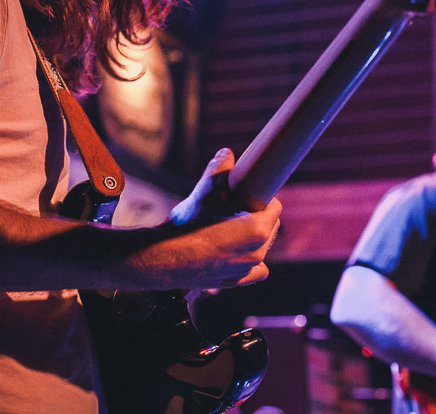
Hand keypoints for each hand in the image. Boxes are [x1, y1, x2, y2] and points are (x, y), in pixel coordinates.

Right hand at [149, 148, 280, 288]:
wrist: (160, 258)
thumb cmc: (184, 227)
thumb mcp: (203, 193)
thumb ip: (218, 171)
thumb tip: (226, 153)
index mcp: (257, 230)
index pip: (275, 207)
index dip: (261, 197)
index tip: (248, 193)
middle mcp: (257, 253)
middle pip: (270, 226)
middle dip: (258, 215)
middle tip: (237, 206)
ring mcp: (246, 270)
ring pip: (262, 247)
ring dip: (252, 236)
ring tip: (231, 227)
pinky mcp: (234, 281)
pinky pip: (254, 270)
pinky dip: (249, 260)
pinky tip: (235, 251)